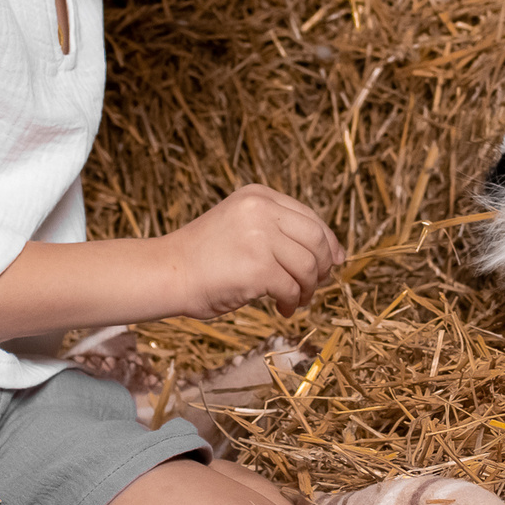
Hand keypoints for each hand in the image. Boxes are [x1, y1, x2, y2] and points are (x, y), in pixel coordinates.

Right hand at [160, 186, 342, 317]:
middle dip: (323, 266)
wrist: (168, 272)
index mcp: (258, 195)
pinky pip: (292, 288)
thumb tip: (336, 255)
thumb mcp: (242, 226)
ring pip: (308, 266)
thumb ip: (280, 231)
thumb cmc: (205, 256)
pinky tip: (282, 309)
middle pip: (317, 239)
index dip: (328, 243)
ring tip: (295, 300)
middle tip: (315, 285)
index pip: (310, 217)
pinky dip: (292, 303)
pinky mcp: (258, 268)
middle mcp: (261, 209)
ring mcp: (260, 237)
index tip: (333, 262)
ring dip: (307, 289)